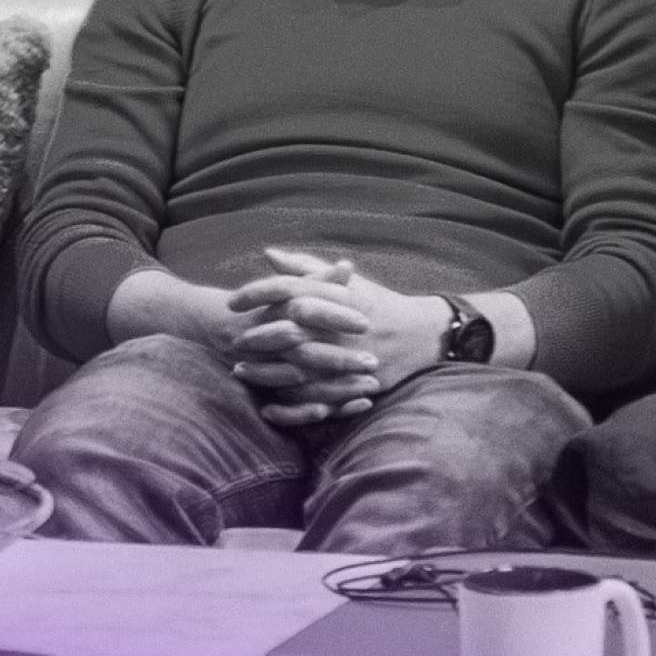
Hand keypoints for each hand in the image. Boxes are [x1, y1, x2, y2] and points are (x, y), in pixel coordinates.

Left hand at [226, 250, 444, 425]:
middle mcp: (340, 326)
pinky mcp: (356, 383)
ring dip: (266, 371)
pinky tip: (268, 402)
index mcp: (337, 295)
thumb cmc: (379, 303)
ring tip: (238, 370)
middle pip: (289, 330)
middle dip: (257, 335)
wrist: (423, 335)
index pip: (288, 290)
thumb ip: (305, 268)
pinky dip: (291, 402)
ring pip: (300, 367)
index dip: (256, 294)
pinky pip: (319, 397)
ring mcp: (349, 357)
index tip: (231, 301)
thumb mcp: (347, 281)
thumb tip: (268, 254)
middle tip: (232, 339)